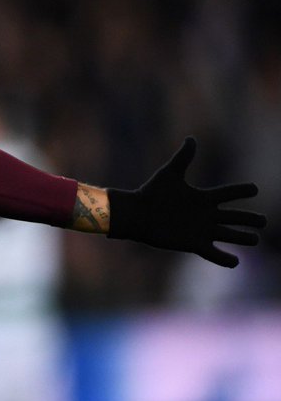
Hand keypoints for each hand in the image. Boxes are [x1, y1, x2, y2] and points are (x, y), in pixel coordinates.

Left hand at [107, 137, 265, 267]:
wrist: (136, 214)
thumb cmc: (151, 193)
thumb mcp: (170, 174)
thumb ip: (183, 157)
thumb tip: (192, 138)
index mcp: (203, 198)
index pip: (229, 193)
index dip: (242, 191)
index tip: (254, 189)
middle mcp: (206, 215)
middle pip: (236, 217)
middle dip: (251, 219)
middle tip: (263, 220)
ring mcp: (202, 230)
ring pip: (230, 235)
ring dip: (243, 238)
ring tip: (255, 239)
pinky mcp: (194, 244)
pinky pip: (214, 254)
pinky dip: (225, 259)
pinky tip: (235, 261)